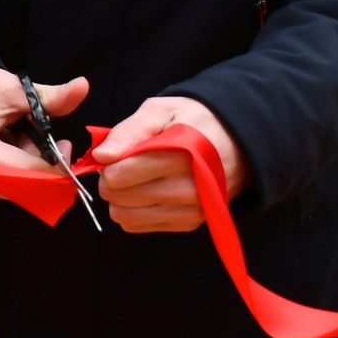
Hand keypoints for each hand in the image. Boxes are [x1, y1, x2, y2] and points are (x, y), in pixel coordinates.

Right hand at [0, 66, 86, 201]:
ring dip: (28, 170)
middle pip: (20, 186)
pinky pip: (0, 187)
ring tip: (22, 139)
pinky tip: (9, 149)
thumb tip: (82, 87)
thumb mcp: (12, 88)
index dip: (54, 166)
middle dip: (42, 167)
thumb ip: (49, 97)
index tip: (66, 147)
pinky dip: (15, 172)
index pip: (23, 172)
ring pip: (13, 190)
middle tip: (48, 141)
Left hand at [91, 97, 248, 233]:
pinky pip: (138, 226)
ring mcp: (191, 212)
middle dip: (110, 179)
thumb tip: (101, 156)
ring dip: (120, 197)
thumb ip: (129, 130)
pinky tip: (146, 191)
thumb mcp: (161, 111)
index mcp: (181, 158)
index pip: (120, 175)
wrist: (236, 143)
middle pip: (119, 197)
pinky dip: (133, 209)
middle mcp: (189, 191)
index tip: (113, 153)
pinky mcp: (188, 224)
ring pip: (125, 216)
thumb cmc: (193, 122)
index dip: (107, 163)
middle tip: (121, 164)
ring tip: (133, 177)